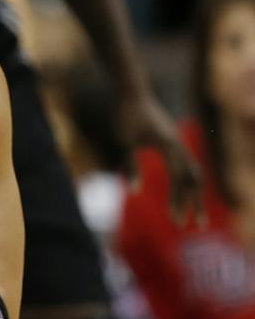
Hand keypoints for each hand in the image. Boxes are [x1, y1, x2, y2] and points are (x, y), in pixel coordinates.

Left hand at [116, 89, 203, 225]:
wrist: (132, 94)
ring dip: (193, 194)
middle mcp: (177, 144)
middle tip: (194, 225)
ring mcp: (177, 143)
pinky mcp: (172, 143)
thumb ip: (130, 165)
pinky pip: (185, 166)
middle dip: (193, 202)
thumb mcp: (124, 142)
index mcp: (168, 145)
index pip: (178, 178)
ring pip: (192, 172)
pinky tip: (183, 195)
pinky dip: (187, 183)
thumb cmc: (125, 117)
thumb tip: (135, 192)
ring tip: (193, 215)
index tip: (175, 220)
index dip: (178, 199)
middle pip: (192, 178)